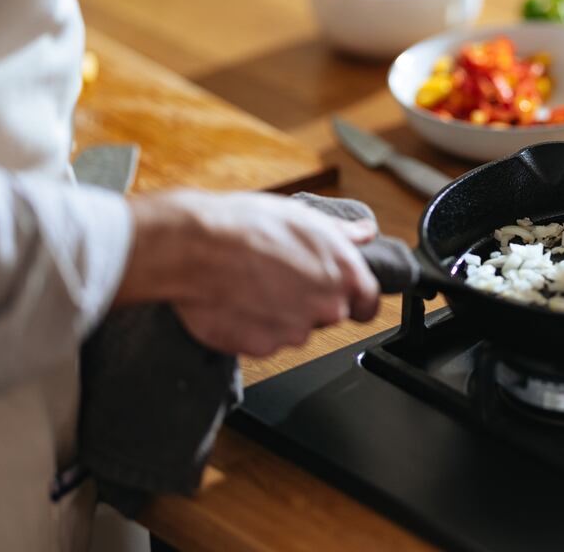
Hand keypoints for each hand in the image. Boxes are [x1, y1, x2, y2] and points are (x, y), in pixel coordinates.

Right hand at [115, 191, 380, 356]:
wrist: (195, 246)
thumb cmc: (246, 225)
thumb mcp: (303, 216)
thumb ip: (342, 233)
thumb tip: (364, 233)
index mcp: (344, 274)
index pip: (369, 304)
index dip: (355, 300)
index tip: (341, 296)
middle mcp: (327, 307)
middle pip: (329, 316)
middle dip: (310, 303)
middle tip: (281, 278)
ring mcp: (295, 332)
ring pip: (295, 331)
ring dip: (279, 316)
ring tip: (253, 286)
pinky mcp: (262, 348)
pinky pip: (264, 342)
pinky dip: (253, 328)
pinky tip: (238, 301)